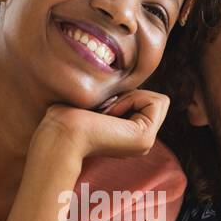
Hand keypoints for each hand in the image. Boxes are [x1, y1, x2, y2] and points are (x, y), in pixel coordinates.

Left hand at [34, 89, 169, 161]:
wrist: (61, 132)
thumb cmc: (69, 115)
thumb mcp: (101, 100)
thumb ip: (119, 95)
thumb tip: (129, 78)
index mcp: (132, 135)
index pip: (148, 99)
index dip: (128, 94)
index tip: (102, 109)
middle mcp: (142, 142)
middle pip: (157, 100)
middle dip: (133, 94)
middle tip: (106, 110)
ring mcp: (145, 142)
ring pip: (159, 100)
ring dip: (131, 97)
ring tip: (107, 113)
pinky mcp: (145, 138)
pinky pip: (155, 102)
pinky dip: (132, 99)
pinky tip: (111, 115)